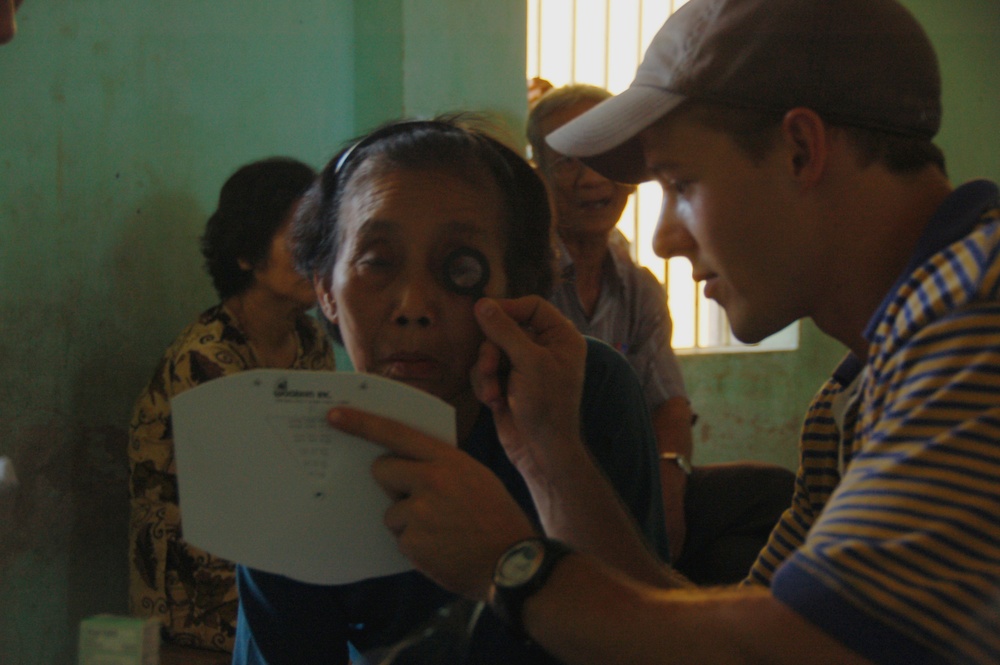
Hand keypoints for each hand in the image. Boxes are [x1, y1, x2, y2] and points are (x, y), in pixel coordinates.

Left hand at [327, 406, 537, 600]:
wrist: (511, 563)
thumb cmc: (496, 517)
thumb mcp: (475, 476)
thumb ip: (441, 465)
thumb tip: (406, 464)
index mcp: (448, 459)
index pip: (396, 433)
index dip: (362, 423)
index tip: (335, 415)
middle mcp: (431, 480)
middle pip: (382, 470)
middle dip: (392, 483)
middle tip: (415, 497)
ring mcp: (419, 512)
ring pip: (391, 511)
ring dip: (408, 522)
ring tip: (442, 530)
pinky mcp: (412, 542)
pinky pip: (400, 538)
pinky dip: (415, 545)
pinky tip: (441, 548)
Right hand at [471, 297, 588, 477]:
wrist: (540, 451)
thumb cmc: (547, 407)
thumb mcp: (528, 362)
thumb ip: (505, 330)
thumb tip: (482, 304)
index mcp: (561, 337)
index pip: (533, 306)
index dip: (509, 308)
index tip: (485, 314)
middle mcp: (543, 348)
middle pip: (505, 328)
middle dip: (492, 350)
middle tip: (490, 367)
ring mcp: (523, 366)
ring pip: (490, 350)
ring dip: (486, 371)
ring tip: (493, 393)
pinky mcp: (506, 383)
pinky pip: (484, 370)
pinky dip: (484, 384)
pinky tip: (493, 402)